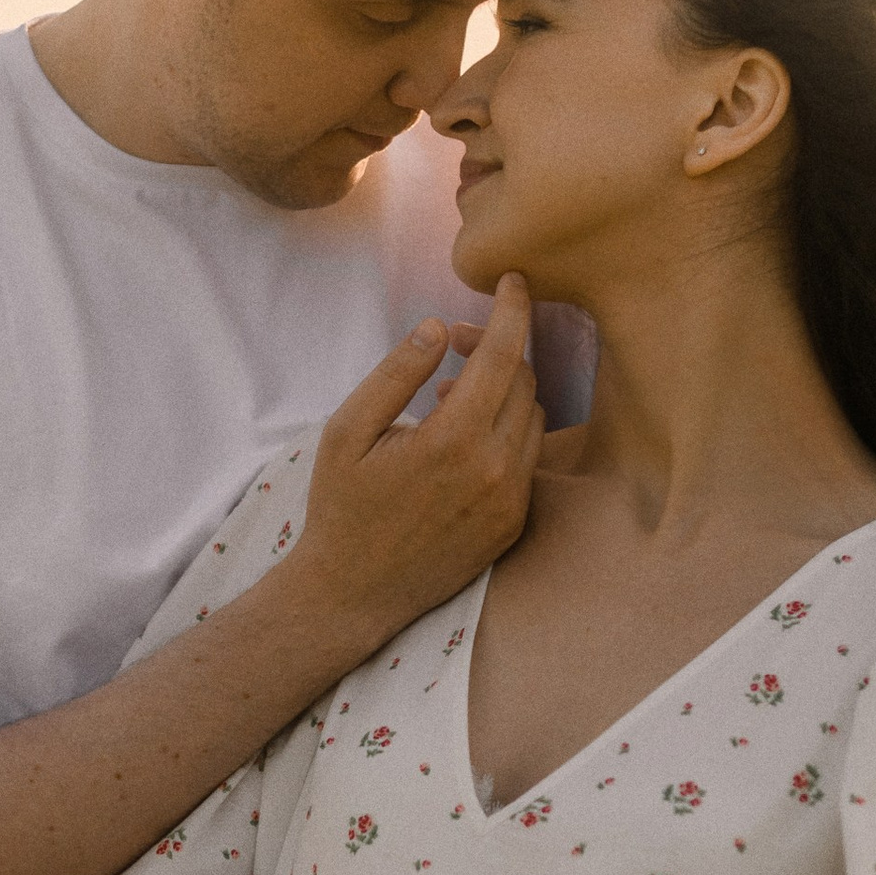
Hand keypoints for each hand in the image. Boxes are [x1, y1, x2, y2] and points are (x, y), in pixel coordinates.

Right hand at [285, 278, 542, 655]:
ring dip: (503, 393)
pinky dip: (506, 433)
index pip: (503, 354)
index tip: (515, 280)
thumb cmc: (341, 508)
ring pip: (534, 418)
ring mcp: (510, 502)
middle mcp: (494, 470)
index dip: (513, 309)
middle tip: (453, 345)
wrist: (353, 595)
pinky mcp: (514, 524)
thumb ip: (396, 374)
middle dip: (496, 349)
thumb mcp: (347, 431)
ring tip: (449, 400)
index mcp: (452, 440)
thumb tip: (438, 327)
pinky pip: (529, 458)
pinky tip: (461, 443)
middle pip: (524, 381)